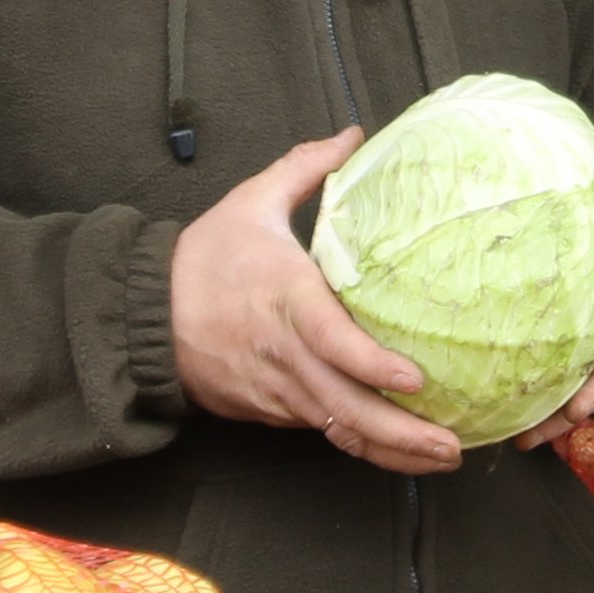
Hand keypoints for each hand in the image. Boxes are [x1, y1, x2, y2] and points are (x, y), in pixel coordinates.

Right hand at [170, 131, 468, 474]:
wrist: (140, 317)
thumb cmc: (201, 259)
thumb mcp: (249, 202)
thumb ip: (305, 167)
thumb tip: (352, 135)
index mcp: (284, 299)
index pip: (331, 341)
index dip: (372, 365)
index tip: (415, 379)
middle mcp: (284, 354)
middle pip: (346, 407)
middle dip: (402, 434)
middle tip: (453, 445)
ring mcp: (277, 390)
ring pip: (339, 431)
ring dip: (391, 450)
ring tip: (442, 457)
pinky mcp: (270, 410)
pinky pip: (321, 431)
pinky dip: (361, 445)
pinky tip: (400, 450)